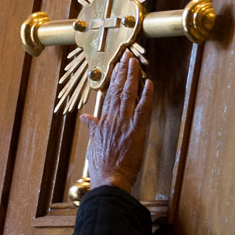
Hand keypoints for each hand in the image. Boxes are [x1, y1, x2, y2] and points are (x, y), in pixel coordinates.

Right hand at [79, 51, 153, 192]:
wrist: (109, 179)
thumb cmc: (102, 165)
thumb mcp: (92, 144)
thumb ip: (91, 128)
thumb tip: (85, 117)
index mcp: (103, 122)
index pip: (109, 95)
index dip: (114, 79)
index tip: (118, 66)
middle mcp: (113, 119)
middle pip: (118, 90)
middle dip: (123, 72)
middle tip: (127, 56)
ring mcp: (124, 124)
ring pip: (128, 95)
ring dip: (132, 77)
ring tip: (134, 62)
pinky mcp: (136, 131)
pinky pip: (142, 110)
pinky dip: (146, 96)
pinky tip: (149, 83)